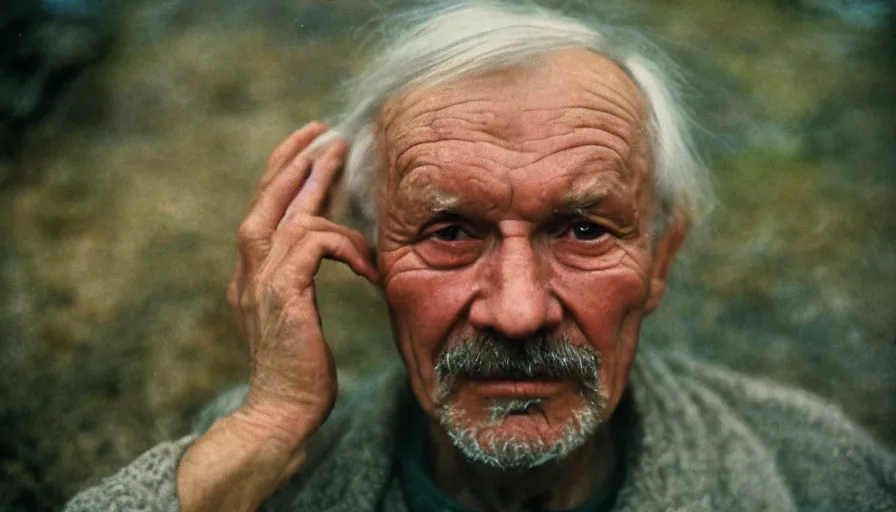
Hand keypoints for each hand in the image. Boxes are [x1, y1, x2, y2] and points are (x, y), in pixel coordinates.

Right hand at [177, 122, 378, 510]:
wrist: (279, 413)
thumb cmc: (297, 372)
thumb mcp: (294, 316)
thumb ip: (298, 280)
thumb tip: (326, 252)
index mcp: (251, 275)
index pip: (262, 211)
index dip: (283, 174)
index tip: (309, 148)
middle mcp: (249, 272)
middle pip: (266, 199)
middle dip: (295, 160)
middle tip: (324, 133)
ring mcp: (262, 283)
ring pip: (288, 215)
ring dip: (319, 187)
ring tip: (343, 163)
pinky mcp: (284, 295)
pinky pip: (314, 246)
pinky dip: (343, 245)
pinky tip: (366, 265)